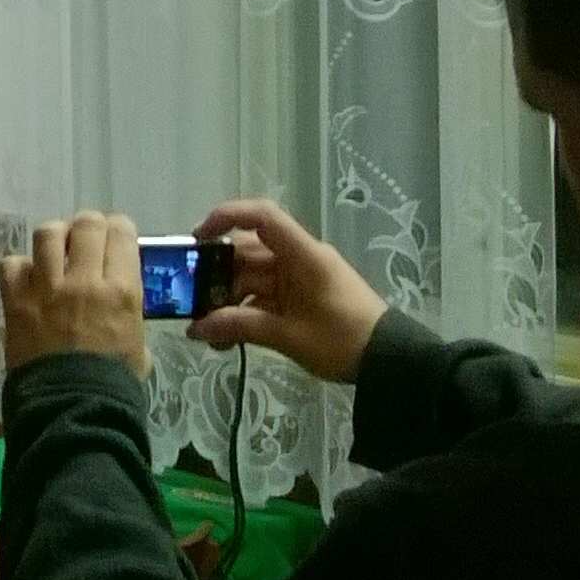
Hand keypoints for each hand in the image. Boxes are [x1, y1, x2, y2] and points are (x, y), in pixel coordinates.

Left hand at [0, 211, 148, 378]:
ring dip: (54, 238)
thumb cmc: (113, 384)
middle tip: (85, 240)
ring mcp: (47, 287)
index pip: (122, 233)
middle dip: (88, 226)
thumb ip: (129, 317)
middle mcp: (85, 280)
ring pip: (47, 233)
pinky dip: (19, 267)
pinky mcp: (16, 300)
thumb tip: (119, 305)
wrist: (71, 407)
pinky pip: (11, 263)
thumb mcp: (138, 347)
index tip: (115, 236)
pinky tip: (27, 280)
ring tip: (55, 251)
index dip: (119, 229)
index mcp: (122, 290)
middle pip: (86, 224)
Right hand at [188, 200, 388, 384]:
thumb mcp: (289, 335)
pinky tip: (226, 338)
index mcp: (303, 256)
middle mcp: (298, 260)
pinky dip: (244, 313)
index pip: (262, 218)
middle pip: (248, 253)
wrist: (390, 362)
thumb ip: (240, 326)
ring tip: (207, 331)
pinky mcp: (300, 299)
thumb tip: (196, 329)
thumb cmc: (342, 340)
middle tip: (189, 300)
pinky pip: (264, 298)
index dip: (227, 217)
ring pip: (252, 279)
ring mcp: (299, 280)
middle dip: (216, 276)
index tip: (197, 239)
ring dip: (228, 301)